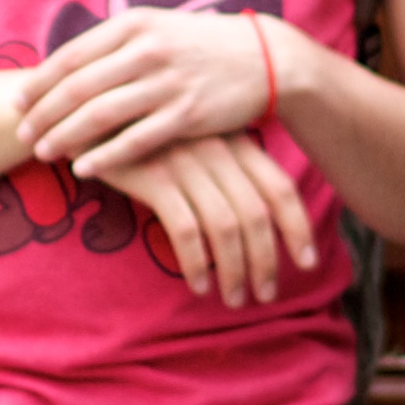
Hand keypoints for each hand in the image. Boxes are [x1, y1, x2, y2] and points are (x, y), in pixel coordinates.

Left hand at [19, 9, 277, 171]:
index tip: (16, 103)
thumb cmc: (202, 47)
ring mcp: (168, 82)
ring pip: (101, 114)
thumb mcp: (158, 28)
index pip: (71, 55)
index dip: (39, 82)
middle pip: (78, 87)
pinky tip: (84, 169)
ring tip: (43, 154)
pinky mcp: (189, 114)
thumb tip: (67, 64)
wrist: (266, 58)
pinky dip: (105, 156)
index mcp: (134, 24)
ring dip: (65, 136)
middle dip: (44, 114)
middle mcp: (147, 50)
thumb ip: (116, 44)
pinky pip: (136, 140)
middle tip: (22, 135)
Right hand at [105, 130, 317, 306]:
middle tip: (266, 295)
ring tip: (234, 299)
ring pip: (226, 227)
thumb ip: (230, 170)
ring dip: (234, 271)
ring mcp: (186, 163)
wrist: (97, 106)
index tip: (307, 264)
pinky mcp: (153, 178)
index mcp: (236, 141)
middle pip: (256, 215)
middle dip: (266, 261)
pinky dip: (197, 263)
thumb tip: (260, 222)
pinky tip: (198, 285)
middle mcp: (217, 150)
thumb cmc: (154, 133)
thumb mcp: (199, 141)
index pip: (280, 189)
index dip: (298, 229)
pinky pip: (186, 230)